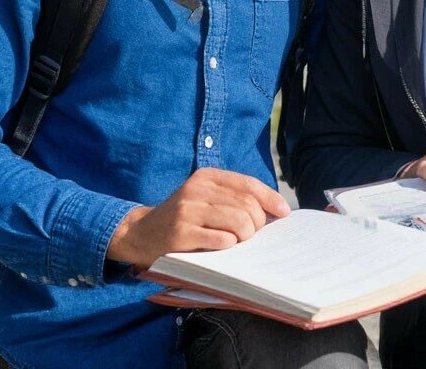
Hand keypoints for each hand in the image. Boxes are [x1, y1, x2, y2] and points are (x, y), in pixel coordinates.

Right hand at [106, 168, 289, 269]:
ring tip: (237, 242)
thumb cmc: (184, 217)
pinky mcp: (181, 234)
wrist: (141, 232)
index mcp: (207, 176)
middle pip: (247, 205)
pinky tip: (221, 248)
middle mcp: (197, 189)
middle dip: (257, 224)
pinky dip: (228, 246)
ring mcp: (188, 211)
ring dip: (245, 237)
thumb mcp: (205, 198)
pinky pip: (222, 241)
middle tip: (251, 235)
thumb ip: (233, 198)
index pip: (248, 184)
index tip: (284, 212)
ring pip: (239, 222)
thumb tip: (274, 210)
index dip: (270, 198)